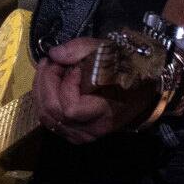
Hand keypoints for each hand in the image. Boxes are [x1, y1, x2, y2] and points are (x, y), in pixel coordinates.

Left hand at [34, 36, 159, 142]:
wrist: (142, 86)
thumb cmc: (126, 67)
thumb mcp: (106, 50)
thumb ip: (79, 49)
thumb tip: (54, 54)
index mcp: (105, 112)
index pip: (70, 108)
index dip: (65, 85)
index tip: (73, 67)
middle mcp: (92, 129)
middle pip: (52, 112)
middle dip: (45, 82)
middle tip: (50, 62)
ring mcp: (82, 134)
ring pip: (46, 118)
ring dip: (41, 91)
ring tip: (48, 71)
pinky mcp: (75, 134)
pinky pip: (49, 122)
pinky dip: (43, 102)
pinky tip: (48, 86)